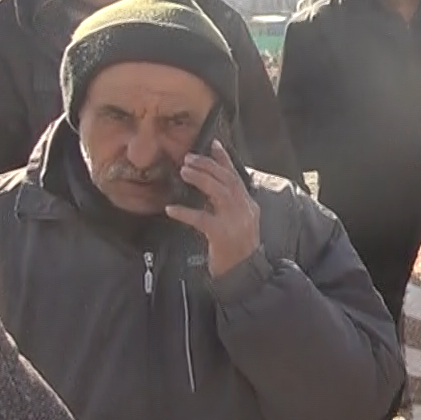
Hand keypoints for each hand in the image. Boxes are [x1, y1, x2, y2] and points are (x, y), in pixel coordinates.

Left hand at [165, 141, 261, 278]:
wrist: (245, 275)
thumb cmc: (237, 250)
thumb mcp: (239, 224)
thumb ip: (229, 207)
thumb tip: (211, 190)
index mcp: (249, 206)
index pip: (236, 177)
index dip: (224, 159)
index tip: (213, 144)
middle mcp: (245, 211)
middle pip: (228, 180)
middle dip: (208, 165)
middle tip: (189, 158)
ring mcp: (235, 222)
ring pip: (220, 192)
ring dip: (201, 178)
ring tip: (184, 171)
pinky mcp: (222, 235)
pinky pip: (202, 219)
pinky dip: (185, 212)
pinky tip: (171, 208)